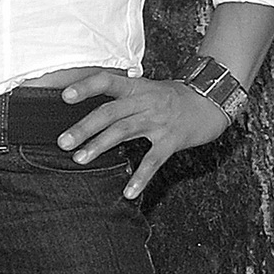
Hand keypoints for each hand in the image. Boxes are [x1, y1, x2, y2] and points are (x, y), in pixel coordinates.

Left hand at [55, 70, 231, 197]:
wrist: (211, 102)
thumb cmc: (172, 98)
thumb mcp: (146, 88)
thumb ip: (121, 97)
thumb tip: (88, 109)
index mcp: (137, 87)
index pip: (108, 81)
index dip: (87, 87)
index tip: (65, 96)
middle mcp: (146, 102)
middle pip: (110, 112)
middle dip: (84, 127)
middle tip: (63, 142)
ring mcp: (159, 121)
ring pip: (124, 132)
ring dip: (100, 146)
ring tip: (80, 159)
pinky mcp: (171, 140)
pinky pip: (153, 161)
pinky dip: (140, 177)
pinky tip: (128, 192)